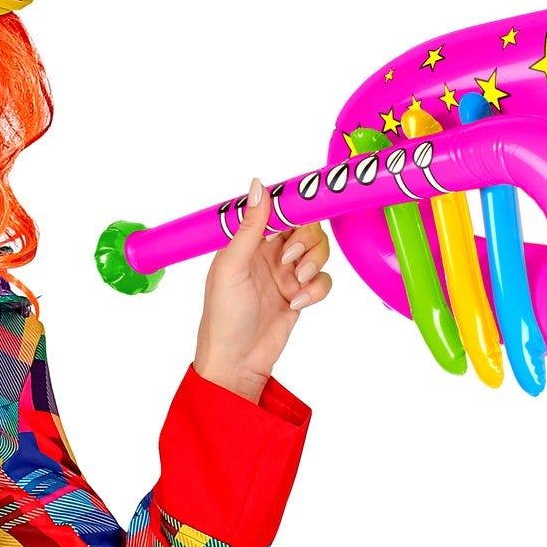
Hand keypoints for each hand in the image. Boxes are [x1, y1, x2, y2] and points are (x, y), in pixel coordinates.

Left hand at [193, 176, 331, 402]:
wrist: (237, 361)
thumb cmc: (224, 316)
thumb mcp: (232, 266)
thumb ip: (249, 226)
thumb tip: (258, 185)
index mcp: (247, 241)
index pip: (278, 210)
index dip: (294, 205)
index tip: (309, 203)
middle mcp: (268, 254)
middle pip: (305, 227)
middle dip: (306, 240)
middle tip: (291, 258)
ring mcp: (286, 274)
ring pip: (318, 251)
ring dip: (314, 263)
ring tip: (297, 283)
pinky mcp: (300, 295)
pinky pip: (323, 280)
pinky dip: (317, 290)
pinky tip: (297, 303)